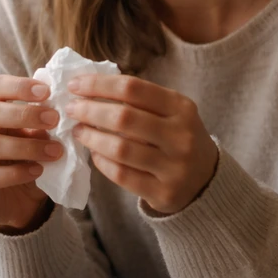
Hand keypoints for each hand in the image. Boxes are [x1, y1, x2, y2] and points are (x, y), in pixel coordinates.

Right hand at [0, 76, 61, 231]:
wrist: (18, 203)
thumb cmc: (26, 161)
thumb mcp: (36, 138)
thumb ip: (42, 124)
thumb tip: (58, 110)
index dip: (19, 86)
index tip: (47, 91)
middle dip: (25, 114)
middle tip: (55, 119)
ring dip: (28, 147)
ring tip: (56, 151)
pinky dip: (17, 172)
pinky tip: (38, 171)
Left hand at [66, 75, 218, 214]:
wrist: (206, 179)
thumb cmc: (177, 137)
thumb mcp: (171, 112)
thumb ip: (139, 100)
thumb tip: (89, 86)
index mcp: (181, 107)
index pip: (133, 88)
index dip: (99, 85)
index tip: (75, 84)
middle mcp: (181, 135)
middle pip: (124, 117)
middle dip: (90, 110)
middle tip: (71, 108)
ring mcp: (174, 166)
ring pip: (120, 149)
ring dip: (92, 138)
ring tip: (78, 131)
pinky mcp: (164, 192)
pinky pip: (122, 175)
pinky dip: (102, 162)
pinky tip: (94, 153)